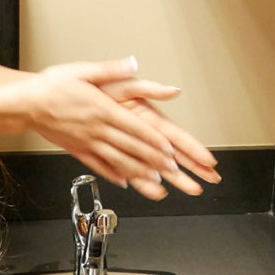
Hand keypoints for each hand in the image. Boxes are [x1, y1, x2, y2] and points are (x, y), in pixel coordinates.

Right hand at [14, 57, 219, 199]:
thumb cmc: (51, 86)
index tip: (170, 148)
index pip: (135, 127)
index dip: (154, 140)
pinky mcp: (77, 150)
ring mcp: (87, 142)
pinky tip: (124, 181)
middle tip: (172, 168)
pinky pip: (98, 165)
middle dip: (154, 159)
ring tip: (155, 179)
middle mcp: (96, 129)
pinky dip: (113, 175)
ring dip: (139, 170)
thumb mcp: (83, 70)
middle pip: (131, 147)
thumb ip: (111, 69)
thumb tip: (133, 63)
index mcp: (102, 109)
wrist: (25, 104)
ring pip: (118, 160)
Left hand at [98, 78, 221, 198]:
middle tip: (210, 179)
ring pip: (156, 166)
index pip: (177, 136)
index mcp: (147, 117)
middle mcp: (142, 133)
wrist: (63, 103)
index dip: (194, 148)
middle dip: (193, 167)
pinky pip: (132, 171)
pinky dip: (144, 182)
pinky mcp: (114, 154)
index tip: (208, 159)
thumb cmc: (93, 90)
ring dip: (175, 179)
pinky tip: (156, 190)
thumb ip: (148, 88)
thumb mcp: (121, 84)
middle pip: (173, 154)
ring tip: (192, 189)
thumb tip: (172, 89)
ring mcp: (130, 145)